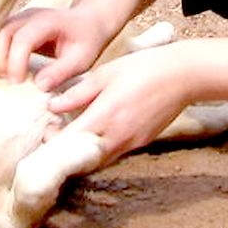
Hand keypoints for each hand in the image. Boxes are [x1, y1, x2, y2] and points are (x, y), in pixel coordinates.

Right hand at [0, 3, 113, 90]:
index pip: (23, 39)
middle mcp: (29, 16)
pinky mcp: (12, 26)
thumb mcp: (82, 59)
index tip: (18, 83)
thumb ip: (61, 71)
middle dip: (0, 60)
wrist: (88, 22)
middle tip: (10, 83)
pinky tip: (0, 71)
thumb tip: (39, 86)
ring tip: (3, 78)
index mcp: (48, 21)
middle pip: (2, 33)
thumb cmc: (86, 41)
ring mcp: (18, 19)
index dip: (16, 62)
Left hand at [49, 45, 193, 162]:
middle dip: (65, 152)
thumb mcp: (105, 74)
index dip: (52, 142)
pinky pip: (115, 153)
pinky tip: (98, 131)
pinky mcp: (142, 143)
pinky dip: (101, 148)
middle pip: (82, 159)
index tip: (44, 133)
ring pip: (99, 159)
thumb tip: (52, 106)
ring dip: (83, 153)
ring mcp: (132, 143)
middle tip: (54, 135)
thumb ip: (77, 93)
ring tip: (73, 133)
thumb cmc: (143, 68)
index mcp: (104, 115)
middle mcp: (117, 135)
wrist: (183, 75)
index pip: (69, 142)